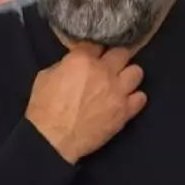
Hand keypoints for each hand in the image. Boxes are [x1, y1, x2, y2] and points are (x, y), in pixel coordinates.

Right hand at [25, 43, 146, 163]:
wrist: (52, 140)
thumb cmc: (44, 108)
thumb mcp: (45, 76)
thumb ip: (65, 65)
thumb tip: (74, 65)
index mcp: (82, 60)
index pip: (96, 44)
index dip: (94, 51)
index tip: (92, 57)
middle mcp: (104, 71)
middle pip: (122, 53)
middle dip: (115, 58)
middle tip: (109, 67)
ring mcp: (117, 91)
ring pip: (137, 72)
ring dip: (128, 76)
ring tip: (120, 84)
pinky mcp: (125, 111)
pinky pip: (141, 98)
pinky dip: (134, 98)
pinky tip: (125, 102)